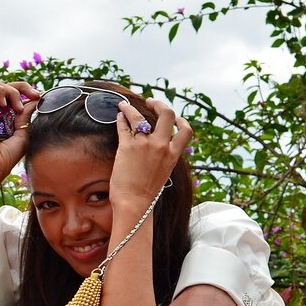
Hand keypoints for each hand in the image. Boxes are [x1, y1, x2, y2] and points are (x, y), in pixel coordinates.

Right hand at [0, 81, 38, 187]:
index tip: (40, 96)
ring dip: (10, 91)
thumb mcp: (24, 135)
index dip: (30, 92)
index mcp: (11, 117)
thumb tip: (35, 99)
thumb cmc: (6, 157)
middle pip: (11, 88)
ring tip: (14, 106)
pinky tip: (3, 104)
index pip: (20, 96)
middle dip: (24, 88)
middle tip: (32, 96)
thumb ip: (28, 116)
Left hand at [110, 99, 192, 216]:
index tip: (175, 117)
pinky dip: (121, 119)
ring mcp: (144, 145)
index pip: (186, 130)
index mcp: (173, 154)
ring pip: (140, 117)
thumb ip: (164, 159)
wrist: (134, 203)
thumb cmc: (146, 194)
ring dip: (131, 108)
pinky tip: (118, 116)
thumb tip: (160, 151)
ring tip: (124, 106)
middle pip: (167, 114)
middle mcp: (161, 146)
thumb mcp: (162, 174)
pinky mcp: (126, 147)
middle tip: (150, 102)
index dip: (181, 120)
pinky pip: (124, 127)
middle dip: (159, 104)